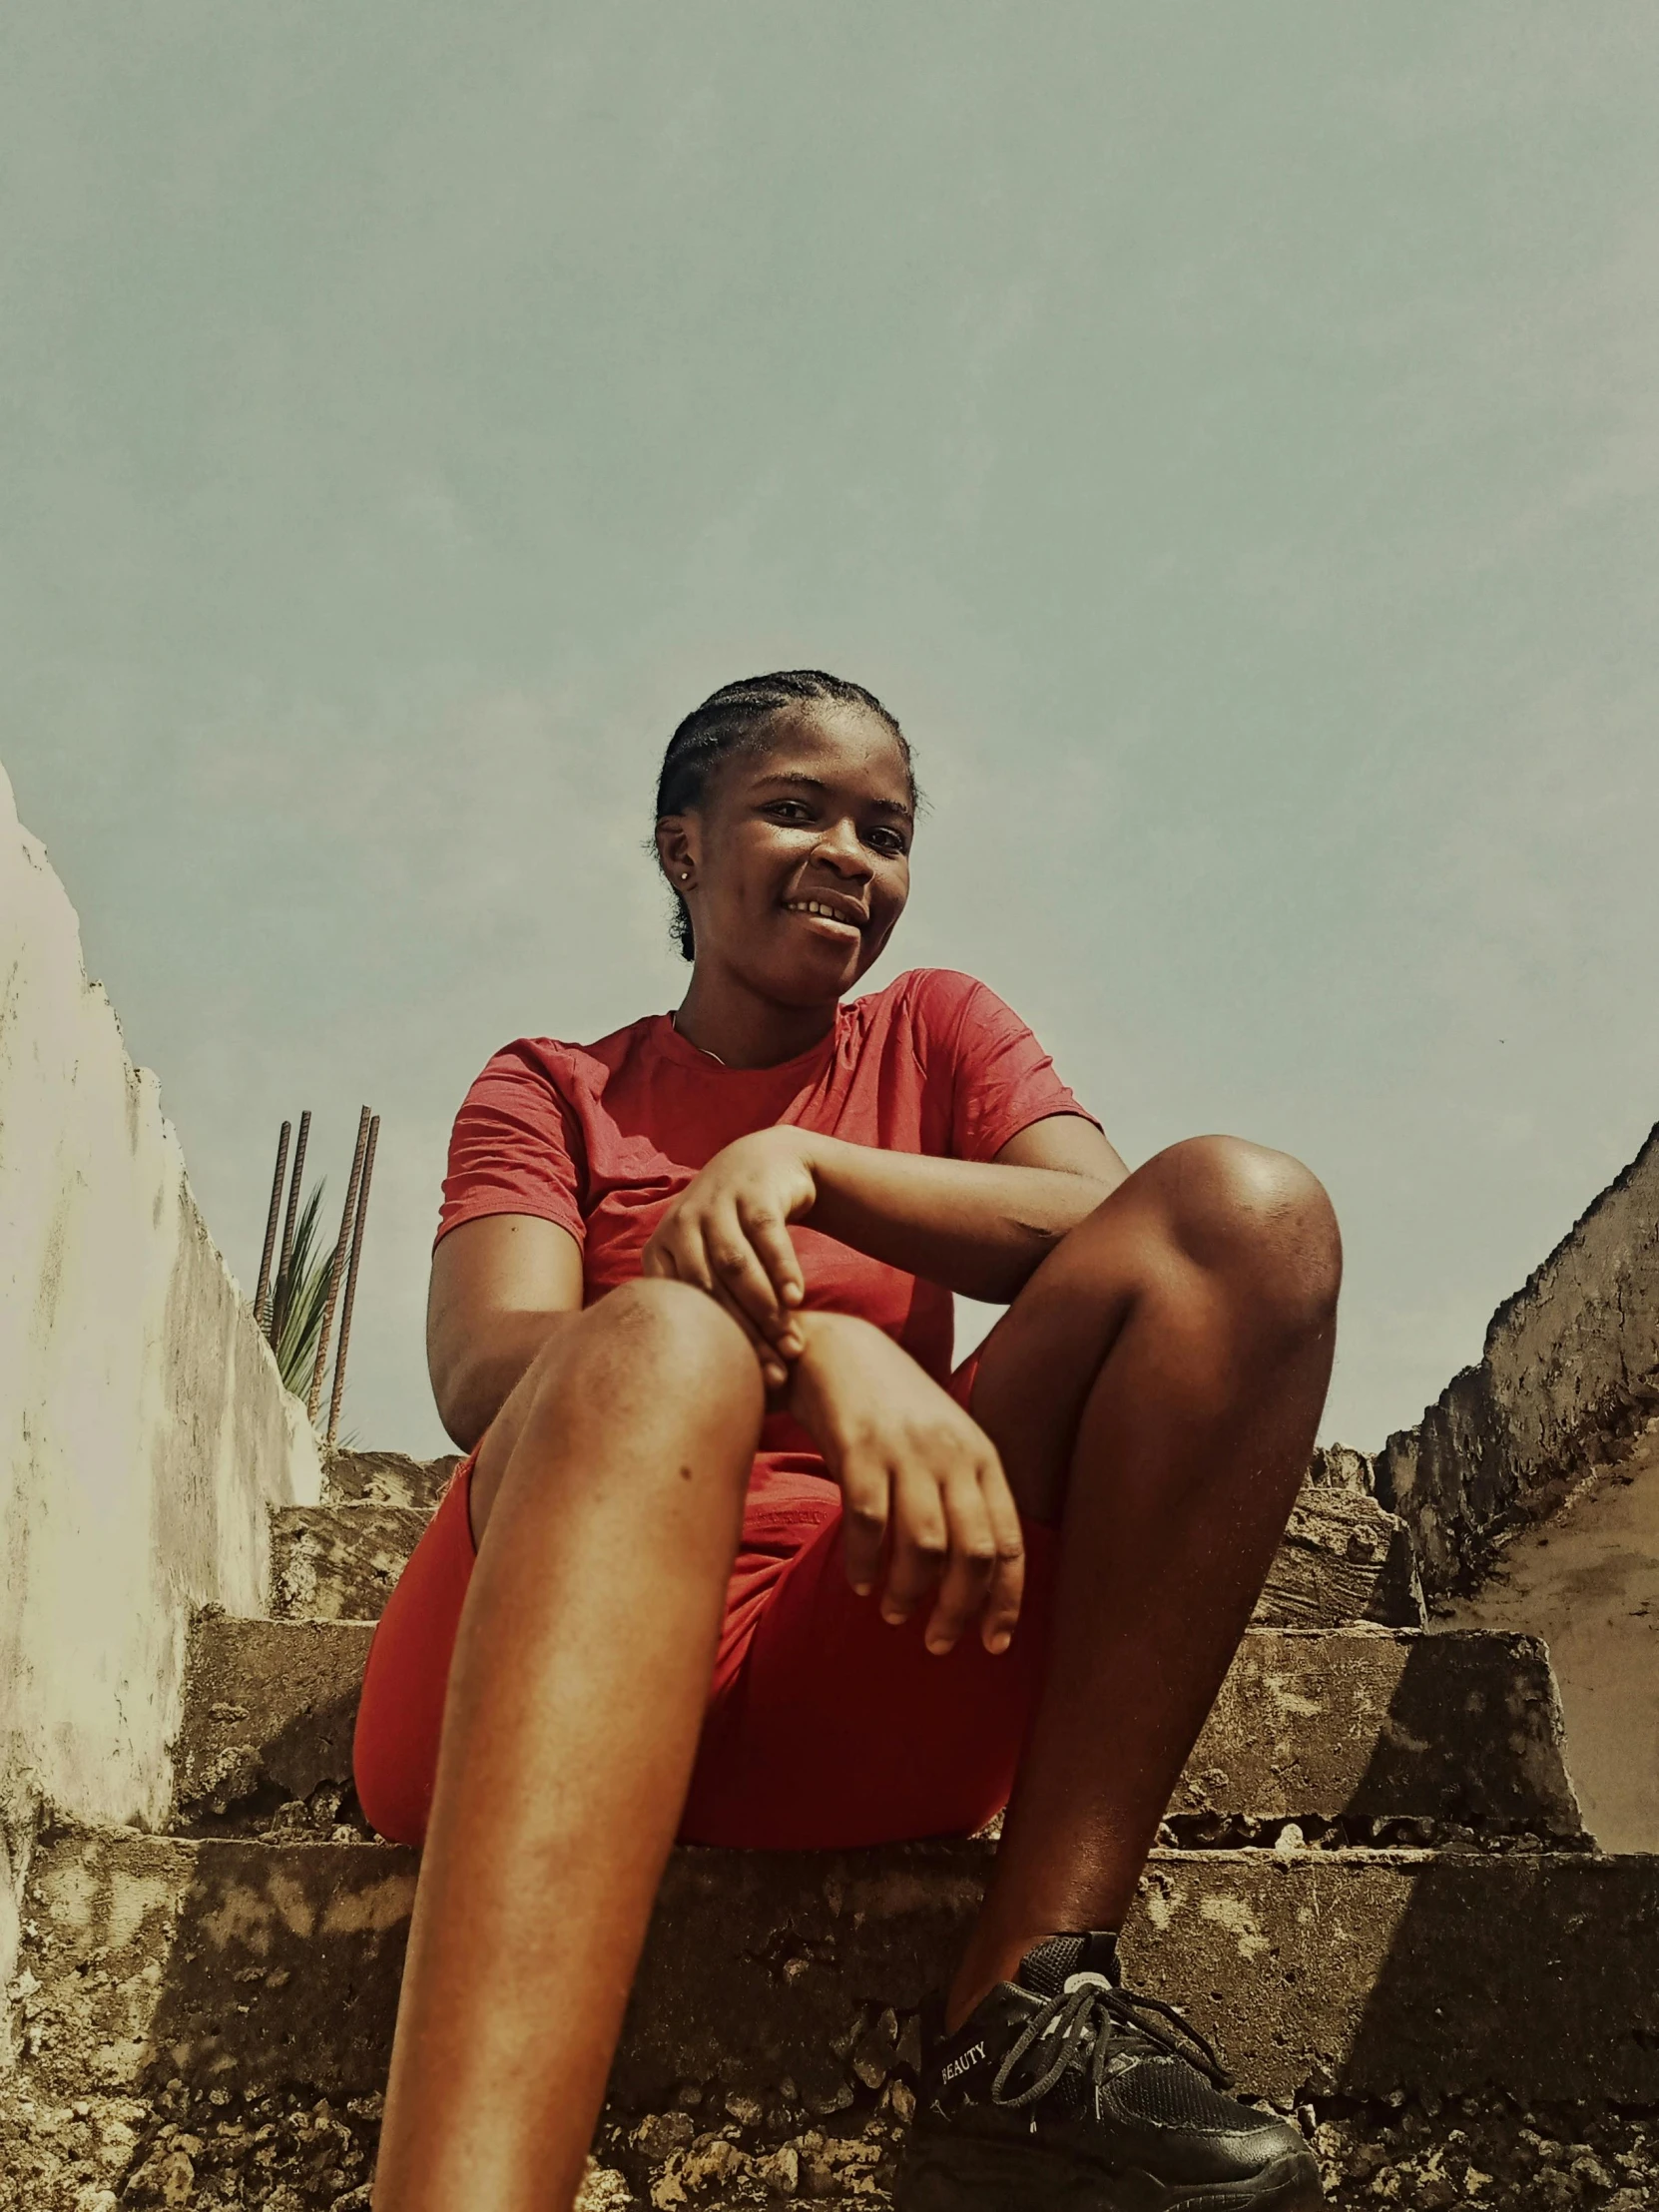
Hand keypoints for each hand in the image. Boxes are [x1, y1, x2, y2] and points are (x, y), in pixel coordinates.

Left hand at [641, 1129, 817, 1387]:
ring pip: (737, 1265)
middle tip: (774, 1372)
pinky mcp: (751, 1191)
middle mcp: (681, 1225)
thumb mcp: (703, 1261)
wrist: (762, 1162)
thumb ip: (699, 1305)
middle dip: (743, 1336)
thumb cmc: (733, 1233)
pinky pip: (767, 1235)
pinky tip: (797, 1298)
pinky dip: (782, 1268)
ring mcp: (715, 1204)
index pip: (682, 1308)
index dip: (712, 1347)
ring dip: (765, 1308)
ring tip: (792, 1343)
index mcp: (660, 1250)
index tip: (742, 1381)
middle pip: (709, 1290)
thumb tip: (699, 1381)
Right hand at [787, 1313, 1024, 1656]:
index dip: (1006, 1600)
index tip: (994, 1644)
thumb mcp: (946, 1444)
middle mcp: (953, 1454)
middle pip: (974, 1551)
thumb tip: (974, 1579)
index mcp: (983, 1458)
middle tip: (937, 1641)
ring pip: (925, 1544)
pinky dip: (864, 1561)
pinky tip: (859, 1581)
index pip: (1010, 1542)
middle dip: (960, 1609)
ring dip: (911, 1591)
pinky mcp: (859, 1447)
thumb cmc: (895, 1409)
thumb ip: (964, 1497)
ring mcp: (907, 1450)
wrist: (838, 1350)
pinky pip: (867, 1521)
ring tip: (895, 1612)